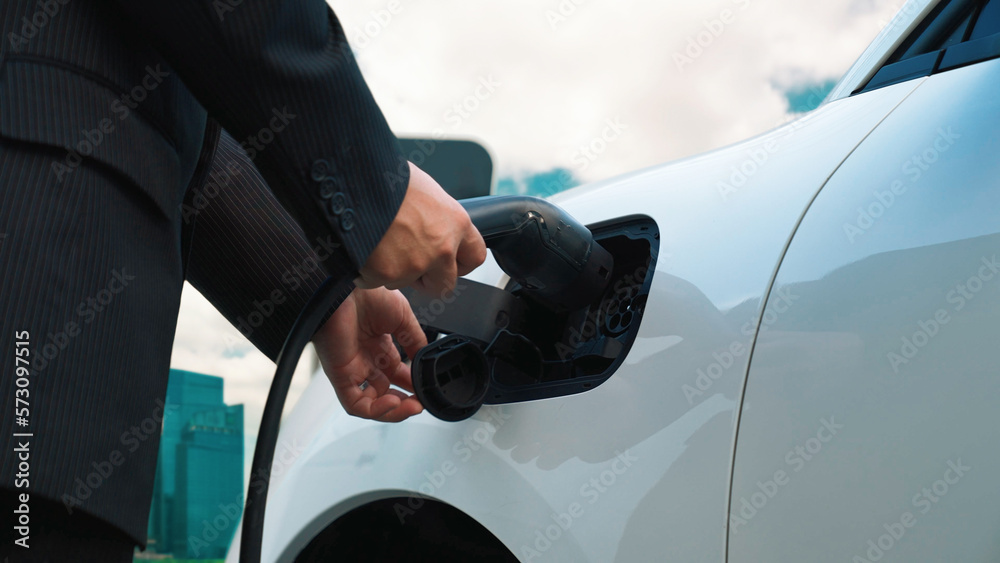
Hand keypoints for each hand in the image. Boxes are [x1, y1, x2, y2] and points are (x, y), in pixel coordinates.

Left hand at [313, 287, 427, 421]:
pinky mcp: (340, 376)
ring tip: (411, 407)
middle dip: (405, 402)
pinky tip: (393, 403)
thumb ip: (415, 340)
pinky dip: (375, 410)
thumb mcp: (403, 317)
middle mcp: (366, 359)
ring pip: (371, 403)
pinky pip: (356, 403)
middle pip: (385, 392)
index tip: (427, 390)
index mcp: (380, 345)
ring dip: (393, 411)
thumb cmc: (366, 294)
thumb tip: (425, 359)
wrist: (344, 288)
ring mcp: (353, 369)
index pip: (398, 375)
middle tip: (420, 403)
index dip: (413, 386)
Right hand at [357, 162, 486, 294]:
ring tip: (378, 243)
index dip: (459, 263)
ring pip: (405, 283)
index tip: (447, 262)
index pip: (475, 256)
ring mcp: (416, 264)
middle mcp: (442, 247)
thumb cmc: (384, 176)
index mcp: (455, 222)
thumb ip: (435, 216)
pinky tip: (362, 247)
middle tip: (407, 262)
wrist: (353, 178)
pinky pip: (377, 282)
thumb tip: (430, 223)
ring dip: (392, 271)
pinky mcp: (388, 274)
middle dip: (426, 279)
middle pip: (444, 284)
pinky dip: (367, 271)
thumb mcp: (422, 189)